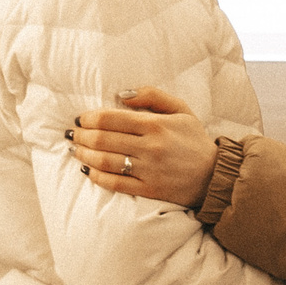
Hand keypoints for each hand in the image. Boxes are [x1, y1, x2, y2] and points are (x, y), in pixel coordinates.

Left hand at [70, 87, 216, 208]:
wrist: (214, 175)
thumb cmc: (194, 140)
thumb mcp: (181, 109)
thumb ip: (152, 96)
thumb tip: (121, 94)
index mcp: (155, 125)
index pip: (111, 119)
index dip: (89, 118)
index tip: (80, 118)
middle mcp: (150, 147)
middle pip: (103, 140)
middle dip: (82, 136)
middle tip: (72, 134)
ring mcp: (148, 170)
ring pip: (105, 161)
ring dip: (84, 155)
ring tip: (74, 150)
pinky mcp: (148, 190)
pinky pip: (115, 183)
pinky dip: (97, 176)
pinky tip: (87, 170)